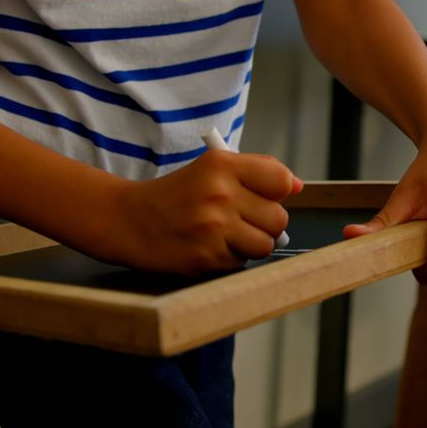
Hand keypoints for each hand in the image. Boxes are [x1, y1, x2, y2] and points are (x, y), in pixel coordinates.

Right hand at [110, 150, 302, 274]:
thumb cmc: (177, 195)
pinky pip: (242, 262)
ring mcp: (213, 227)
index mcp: (223, 165)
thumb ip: (258, 171)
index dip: (279, 193)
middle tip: (241, 220)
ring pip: (265, 244)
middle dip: (265, 223)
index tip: (267, 197)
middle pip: (279, 218)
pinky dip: (231, 258)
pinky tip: (210, 247)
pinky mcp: (205, 256)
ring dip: (252, 244)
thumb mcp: (212, 168)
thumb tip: (297, 186)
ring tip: (227, 235)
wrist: (128, 220)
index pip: (281, 180)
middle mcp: (220, 193)